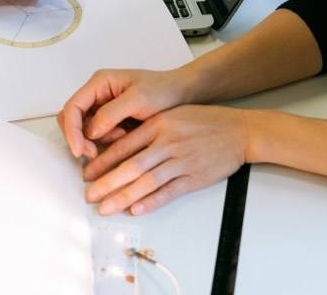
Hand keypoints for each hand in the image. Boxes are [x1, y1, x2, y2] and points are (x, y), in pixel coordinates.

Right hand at [57, 67, 193, 159]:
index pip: (72, 107)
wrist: (182, 95)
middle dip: (80, 138)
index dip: (71, 130)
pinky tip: (125, 138)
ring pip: (84, 130)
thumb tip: (90, 132)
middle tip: (94, 154)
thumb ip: (111, 113)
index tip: (79, 150)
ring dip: (96, 140)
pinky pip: (98, 135)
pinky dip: (106, 142)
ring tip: (122, 137)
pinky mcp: (111, 120)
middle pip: (72, 119)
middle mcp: (97, 94)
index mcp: (100, 83)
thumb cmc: (164, 91)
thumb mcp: (139, 99)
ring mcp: (103, 107)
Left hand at [83, 105, 248, 215]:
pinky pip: (169, 192)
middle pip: (130, 167)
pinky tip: (136, 210)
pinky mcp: (194, 178)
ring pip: (146, 182)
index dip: (102, 162)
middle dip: (106, 183)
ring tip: (105, 208)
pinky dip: (151, 202)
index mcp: (158, 125)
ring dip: (123, 197)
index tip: (87, 173)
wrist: (239, 131)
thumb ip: (146, 130)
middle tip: (89, 194)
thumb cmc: (203, 121)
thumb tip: (116, 146)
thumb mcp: (170, 115)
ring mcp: (181, 161)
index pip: (123, 146)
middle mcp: (167, 143)